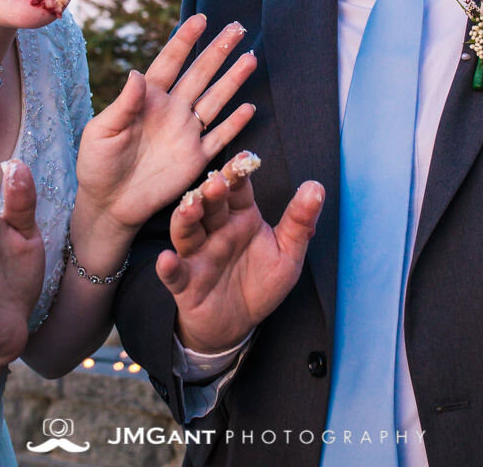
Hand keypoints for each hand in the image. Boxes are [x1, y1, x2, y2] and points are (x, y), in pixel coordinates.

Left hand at [75, 14, 258, 233]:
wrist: (108, 203)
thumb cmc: (98, 163)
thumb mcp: (102, 131)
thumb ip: (123, 104)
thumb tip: (135, 73)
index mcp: (147, 99)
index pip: (170, 62)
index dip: (184, 41)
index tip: (200, 18)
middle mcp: (171, 110)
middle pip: (200, 75)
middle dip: (218, 51)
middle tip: (237, 28)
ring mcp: (186, 133)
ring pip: (215, 100)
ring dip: (232, 80)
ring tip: (250, 58)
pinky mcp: (195, 159)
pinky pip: (219, 138)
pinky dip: (234, 124)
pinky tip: (249, 107)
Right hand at [156, 156, 323, 352]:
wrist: (238, 324)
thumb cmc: (261, 282)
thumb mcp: (288, 253)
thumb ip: (300, 222)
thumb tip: (316, 186)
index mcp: (241, 217)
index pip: (238, 189)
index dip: (239, 173)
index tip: (247, 159)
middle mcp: (216, 231)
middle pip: (210, 205)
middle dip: (212, 191)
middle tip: (217, 182)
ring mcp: (198, 255)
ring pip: (186, 231)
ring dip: (185, 217)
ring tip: (191, 206)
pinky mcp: (185, 283)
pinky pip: (174, 274)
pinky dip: (168, 267)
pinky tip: (167, 260)